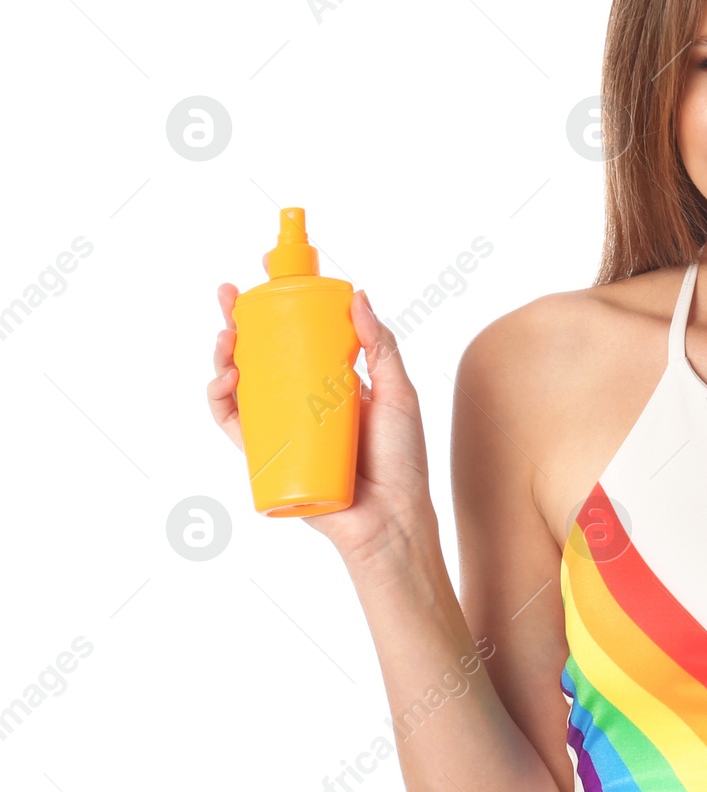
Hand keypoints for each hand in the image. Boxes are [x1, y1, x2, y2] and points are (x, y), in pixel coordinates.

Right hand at [208, 263, 434, 569]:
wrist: (392, 519)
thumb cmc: (402, 460)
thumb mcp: (399, 393)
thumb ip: (380, 347)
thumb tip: (357, 295)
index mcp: (333, 384)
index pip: (301, 336)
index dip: (280, 305)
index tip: (270, 272)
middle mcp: (304, 404)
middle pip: (262, 355)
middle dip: (239, 321)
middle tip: (229, 294)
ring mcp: (284, 430)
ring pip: (241, 387)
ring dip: (223, 357)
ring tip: (227, 336)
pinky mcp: (269, 459)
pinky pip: (235, 428)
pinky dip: (220, 403)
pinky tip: (224, 380)